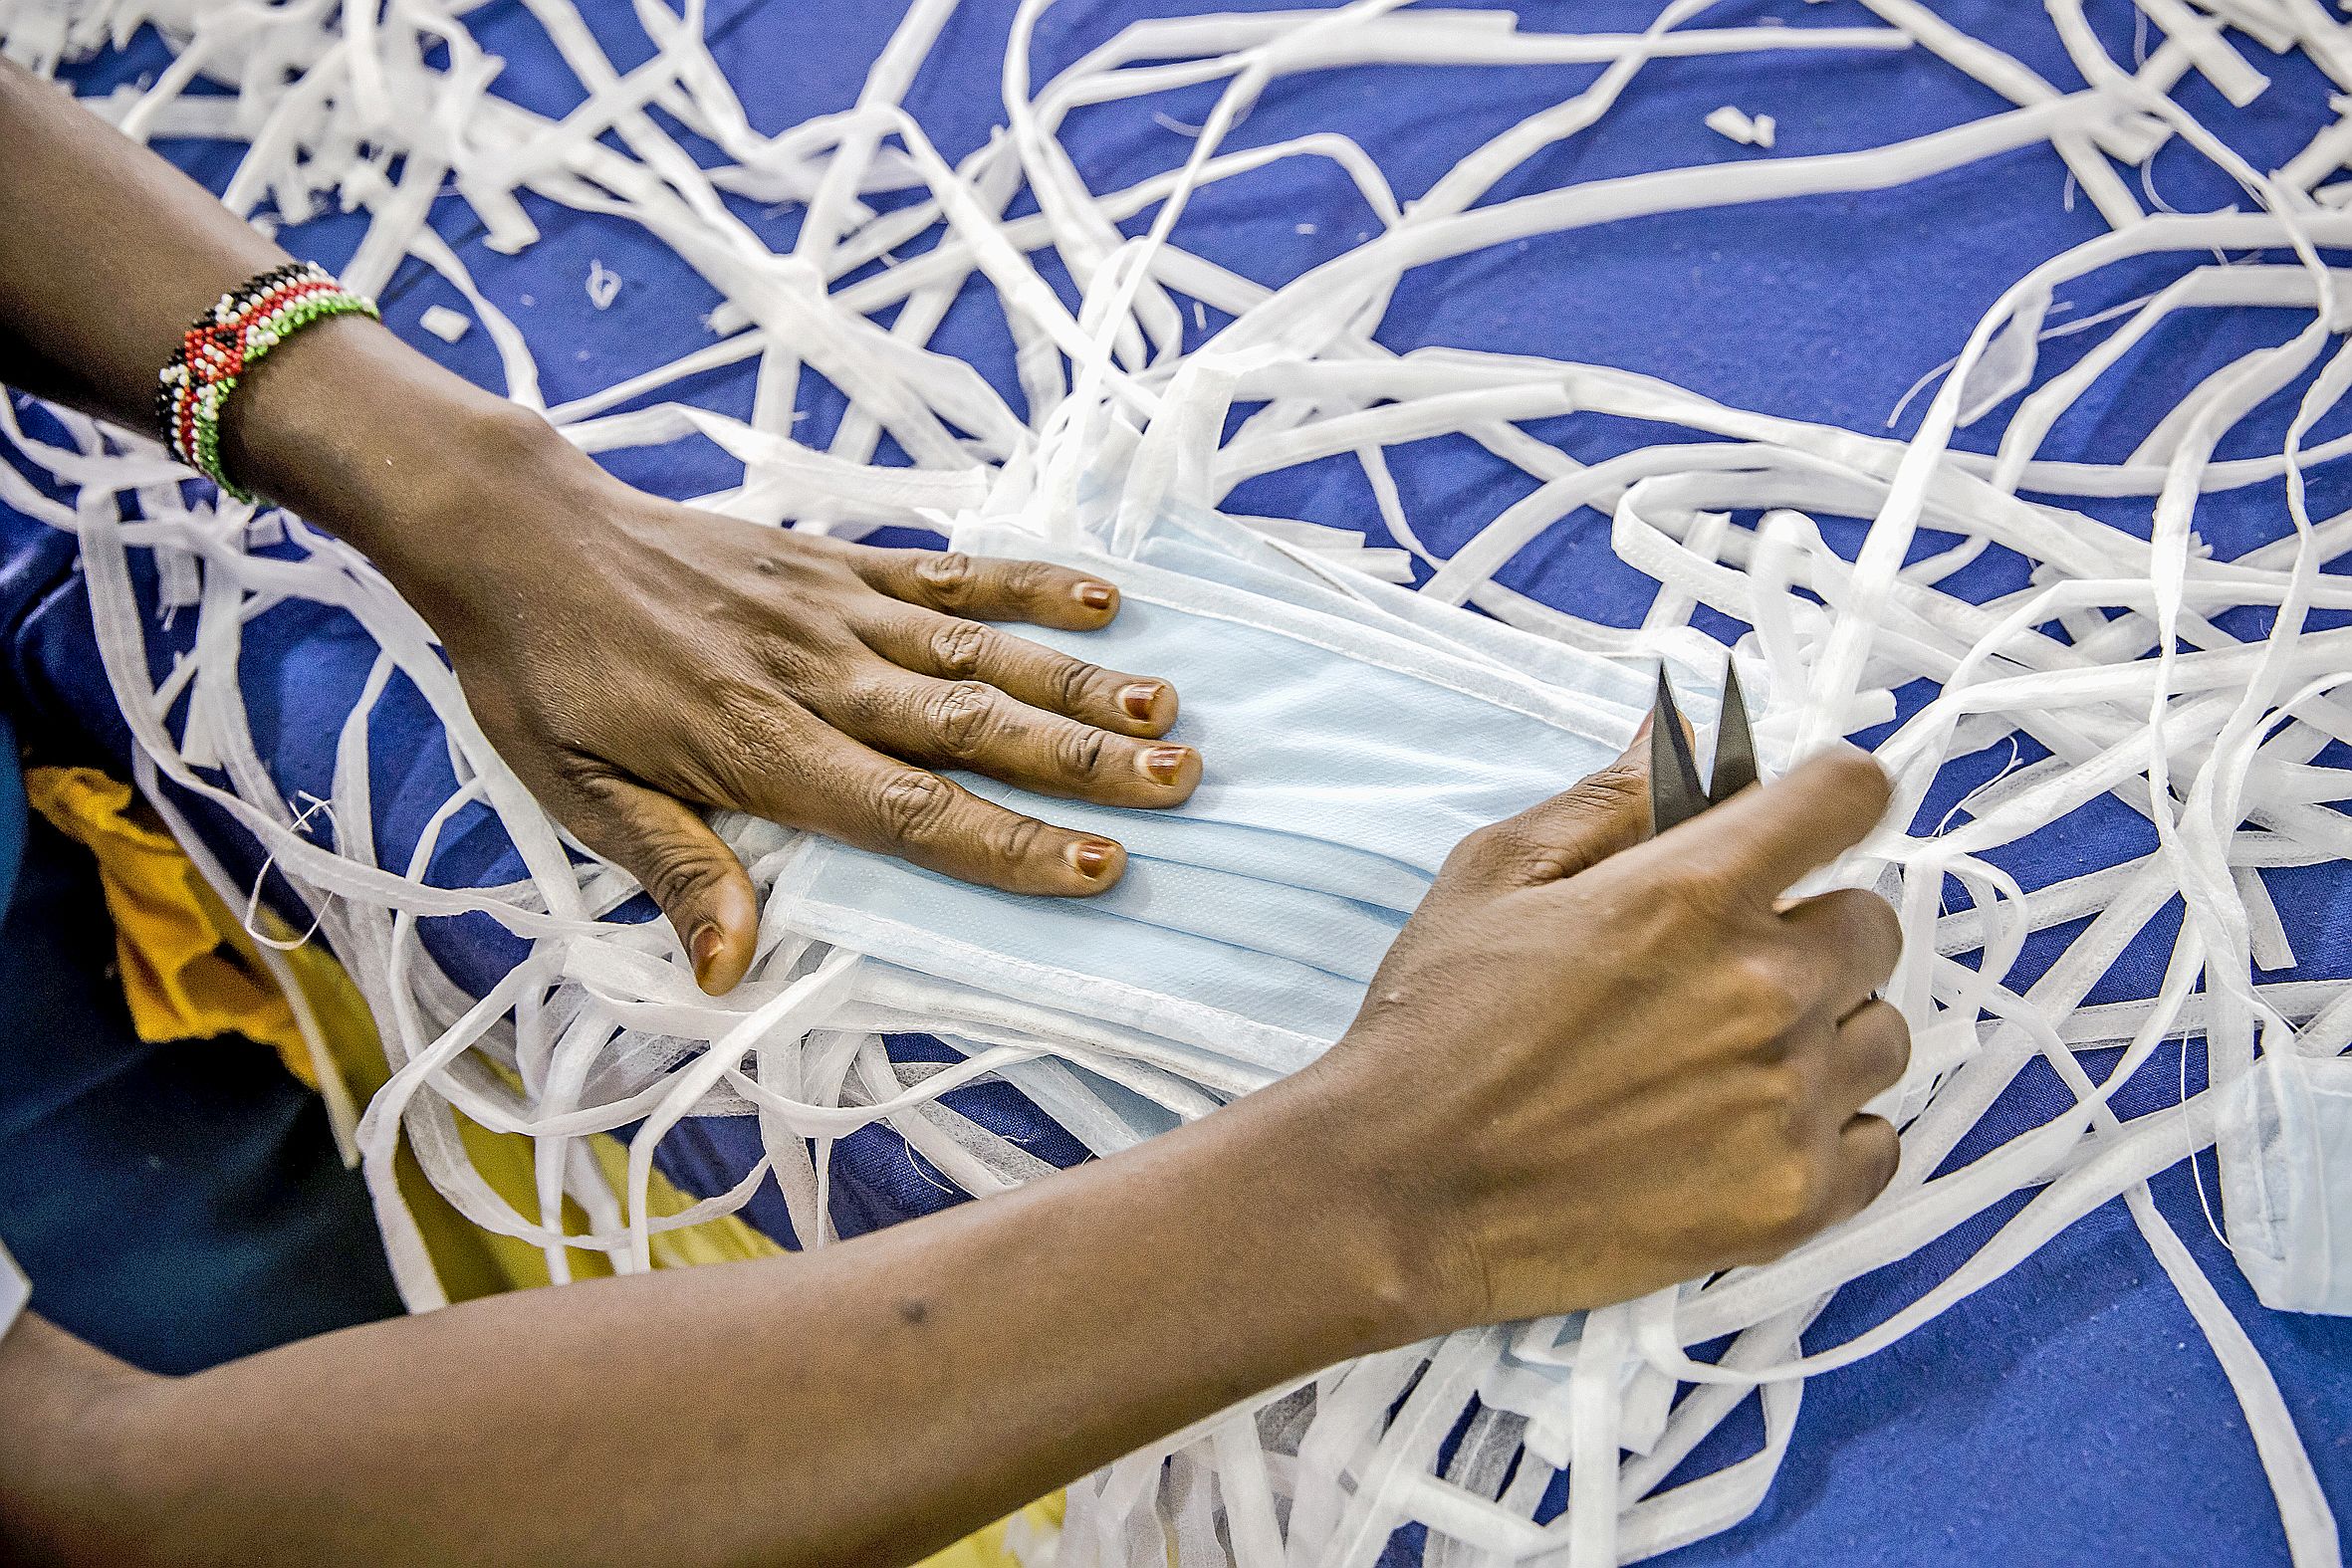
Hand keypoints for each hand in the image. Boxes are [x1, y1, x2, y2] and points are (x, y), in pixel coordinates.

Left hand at [383, 438, 1197, 994]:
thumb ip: (672, 869)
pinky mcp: (836, 563)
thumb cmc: (546, 679)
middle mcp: (814, 676)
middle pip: (970, 724)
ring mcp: (833, 610)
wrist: (520, 532)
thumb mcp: (576, 792)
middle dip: (1079, 759)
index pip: (906, 809)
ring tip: (1165, 707)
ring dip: (1075, 679)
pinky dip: (1025, 582)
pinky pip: (946, 573)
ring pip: (976, 649)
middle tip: (1177, 781)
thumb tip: (730, 970)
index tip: (1096, 867)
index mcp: (755, 747)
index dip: (1005, 841)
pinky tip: (1101, 597)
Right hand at [1286, 732, 1905, 1335]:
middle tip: (1721, 971)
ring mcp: (1788, 1100)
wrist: (1400, 1198)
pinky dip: (1831, 1136)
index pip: (1847, 793)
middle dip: (1808, 930)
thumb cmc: (1435, 1032)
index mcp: (1693, 891)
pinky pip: (1880, 1145)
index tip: (1805, 824)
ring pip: (1883, 1035)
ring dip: (1824, 1036)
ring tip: (1724, 1062)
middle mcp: (1764, 988)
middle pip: (1872, 923)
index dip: (1828, 797)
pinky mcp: (1795, 1201)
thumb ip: (1608, 800)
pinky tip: (1747, 1132)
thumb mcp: (1494, 877)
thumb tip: (1684, 731)